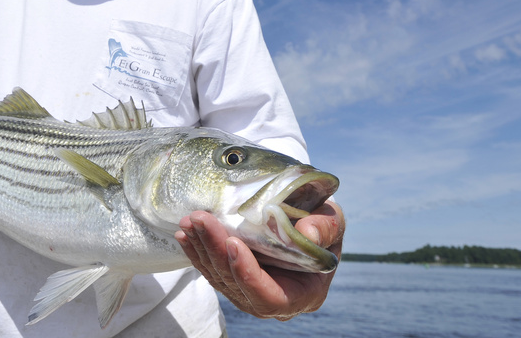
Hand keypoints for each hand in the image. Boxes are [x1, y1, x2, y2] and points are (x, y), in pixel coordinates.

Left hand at [175, 200, 343, 319]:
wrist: (308, 221)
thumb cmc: (322, 223)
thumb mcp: (333, 221)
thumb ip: (326, 227)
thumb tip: (308, 231)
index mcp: (302, 294)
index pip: (269, 297)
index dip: (248, 274)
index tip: (233, 242)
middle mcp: (273, 300)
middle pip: (236, 285)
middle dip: (215, 251)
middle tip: (200, 220)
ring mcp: (250, 292)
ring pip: (220, 278)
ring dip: (202, 249)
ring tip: (189, 222)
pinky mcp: (234, 280)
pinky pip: (212, 271)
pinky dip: (198, 252)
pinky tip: (186, 234)